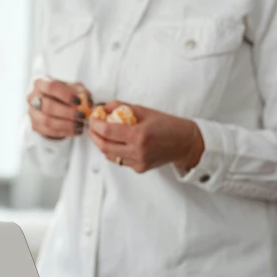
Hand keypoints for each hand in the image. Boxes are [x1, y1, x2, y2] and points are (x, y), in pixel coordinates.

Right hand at [27, 78, 91, 139]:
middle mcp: (33, 97)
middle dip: (67, 113)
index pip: (51, 87)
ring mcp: (32, 113)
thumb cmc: (64, 94)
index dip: (65, 95)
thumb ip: (82, 92)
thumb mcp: (74, 88)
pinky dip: (64, 132)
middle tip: (81, 116)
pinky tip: (75, 131)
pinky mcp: (35, 126)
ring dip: (66, 125)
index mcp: (41, 83)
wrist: (54, 105)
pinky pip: (49, 131)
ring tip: (80, 125)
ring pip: (47, 121)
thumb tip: (88, 102)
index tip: (79, 101)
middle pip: (48, 106)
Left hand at [88, 102, 204, 173]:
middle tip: (92, 127)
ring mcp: (139, 162)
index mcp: (139, 135)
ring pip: (110, 156)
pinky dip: (113, 151)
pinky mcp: (140, 169)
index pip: (108, 132)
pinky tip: (116, 143)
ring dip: (102, 144)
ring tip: (101, 134)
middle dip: (94, 136)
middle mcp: (138, 151)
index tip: (92, 118)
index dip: (95, 125)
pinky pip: (120, 161)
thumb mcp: (144, 110)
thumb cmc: (166, 124)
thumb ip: (121, 107)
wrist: (184, 142)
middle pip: (105, 147)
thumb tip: (102, 107)